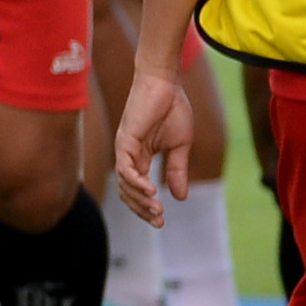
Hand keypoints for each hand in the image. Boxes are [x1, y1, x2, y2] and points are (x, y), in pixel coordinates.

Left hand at [115, 66, 194, 222]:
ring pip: (125, 182)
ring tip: (157, 210)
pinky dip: (135, 181)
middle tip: (158, 222)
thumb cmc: (172, 109)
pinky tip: (150, 190)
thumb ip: (176, 171)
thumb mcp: (180, 146)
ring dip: (140, 199)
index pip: (139, 189)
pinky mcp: (125, 139)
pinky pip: (126, 166)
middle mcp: (129, 156)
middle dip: (142, 208)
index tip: (162, 221)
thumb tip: (179, 197)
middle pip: (129, 191)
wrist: (166, 84)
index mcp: (141, 158)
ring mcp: (125, 148)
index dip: (147, 206)